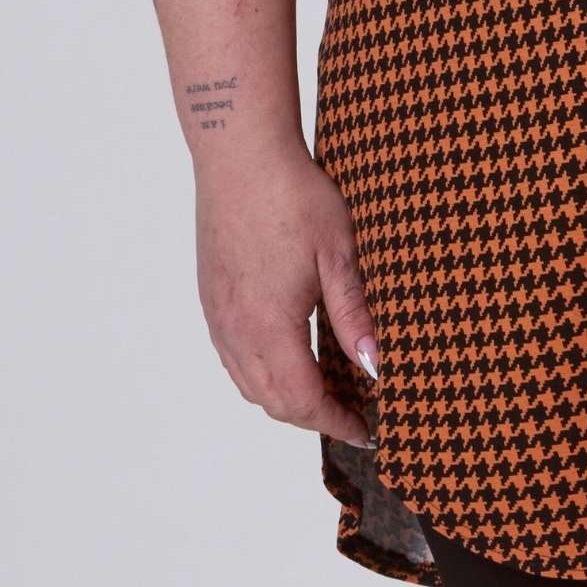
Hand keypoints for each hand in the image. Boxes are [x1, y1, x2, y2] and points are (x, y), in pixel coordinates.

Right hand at [193, 139, 378, 444]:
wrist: (240, 155)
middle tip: (353, 415)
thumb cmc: (293, 195)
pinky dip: (262, 375)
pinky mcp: (212, 299)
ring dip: (286, 399)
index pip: (303, 399)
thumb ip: (355, 315)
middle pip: (273, 401)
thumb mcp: (340, 255)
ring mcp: (218, 315)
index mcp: (269, 324)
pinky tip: (289, 360)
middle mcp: (236, 328)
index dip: (336, 422)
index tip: (366, 432)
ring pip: (248, 384)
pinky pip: (233, 358)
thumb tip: (375, 366)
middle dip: (313, 418)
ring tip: (326, 393)